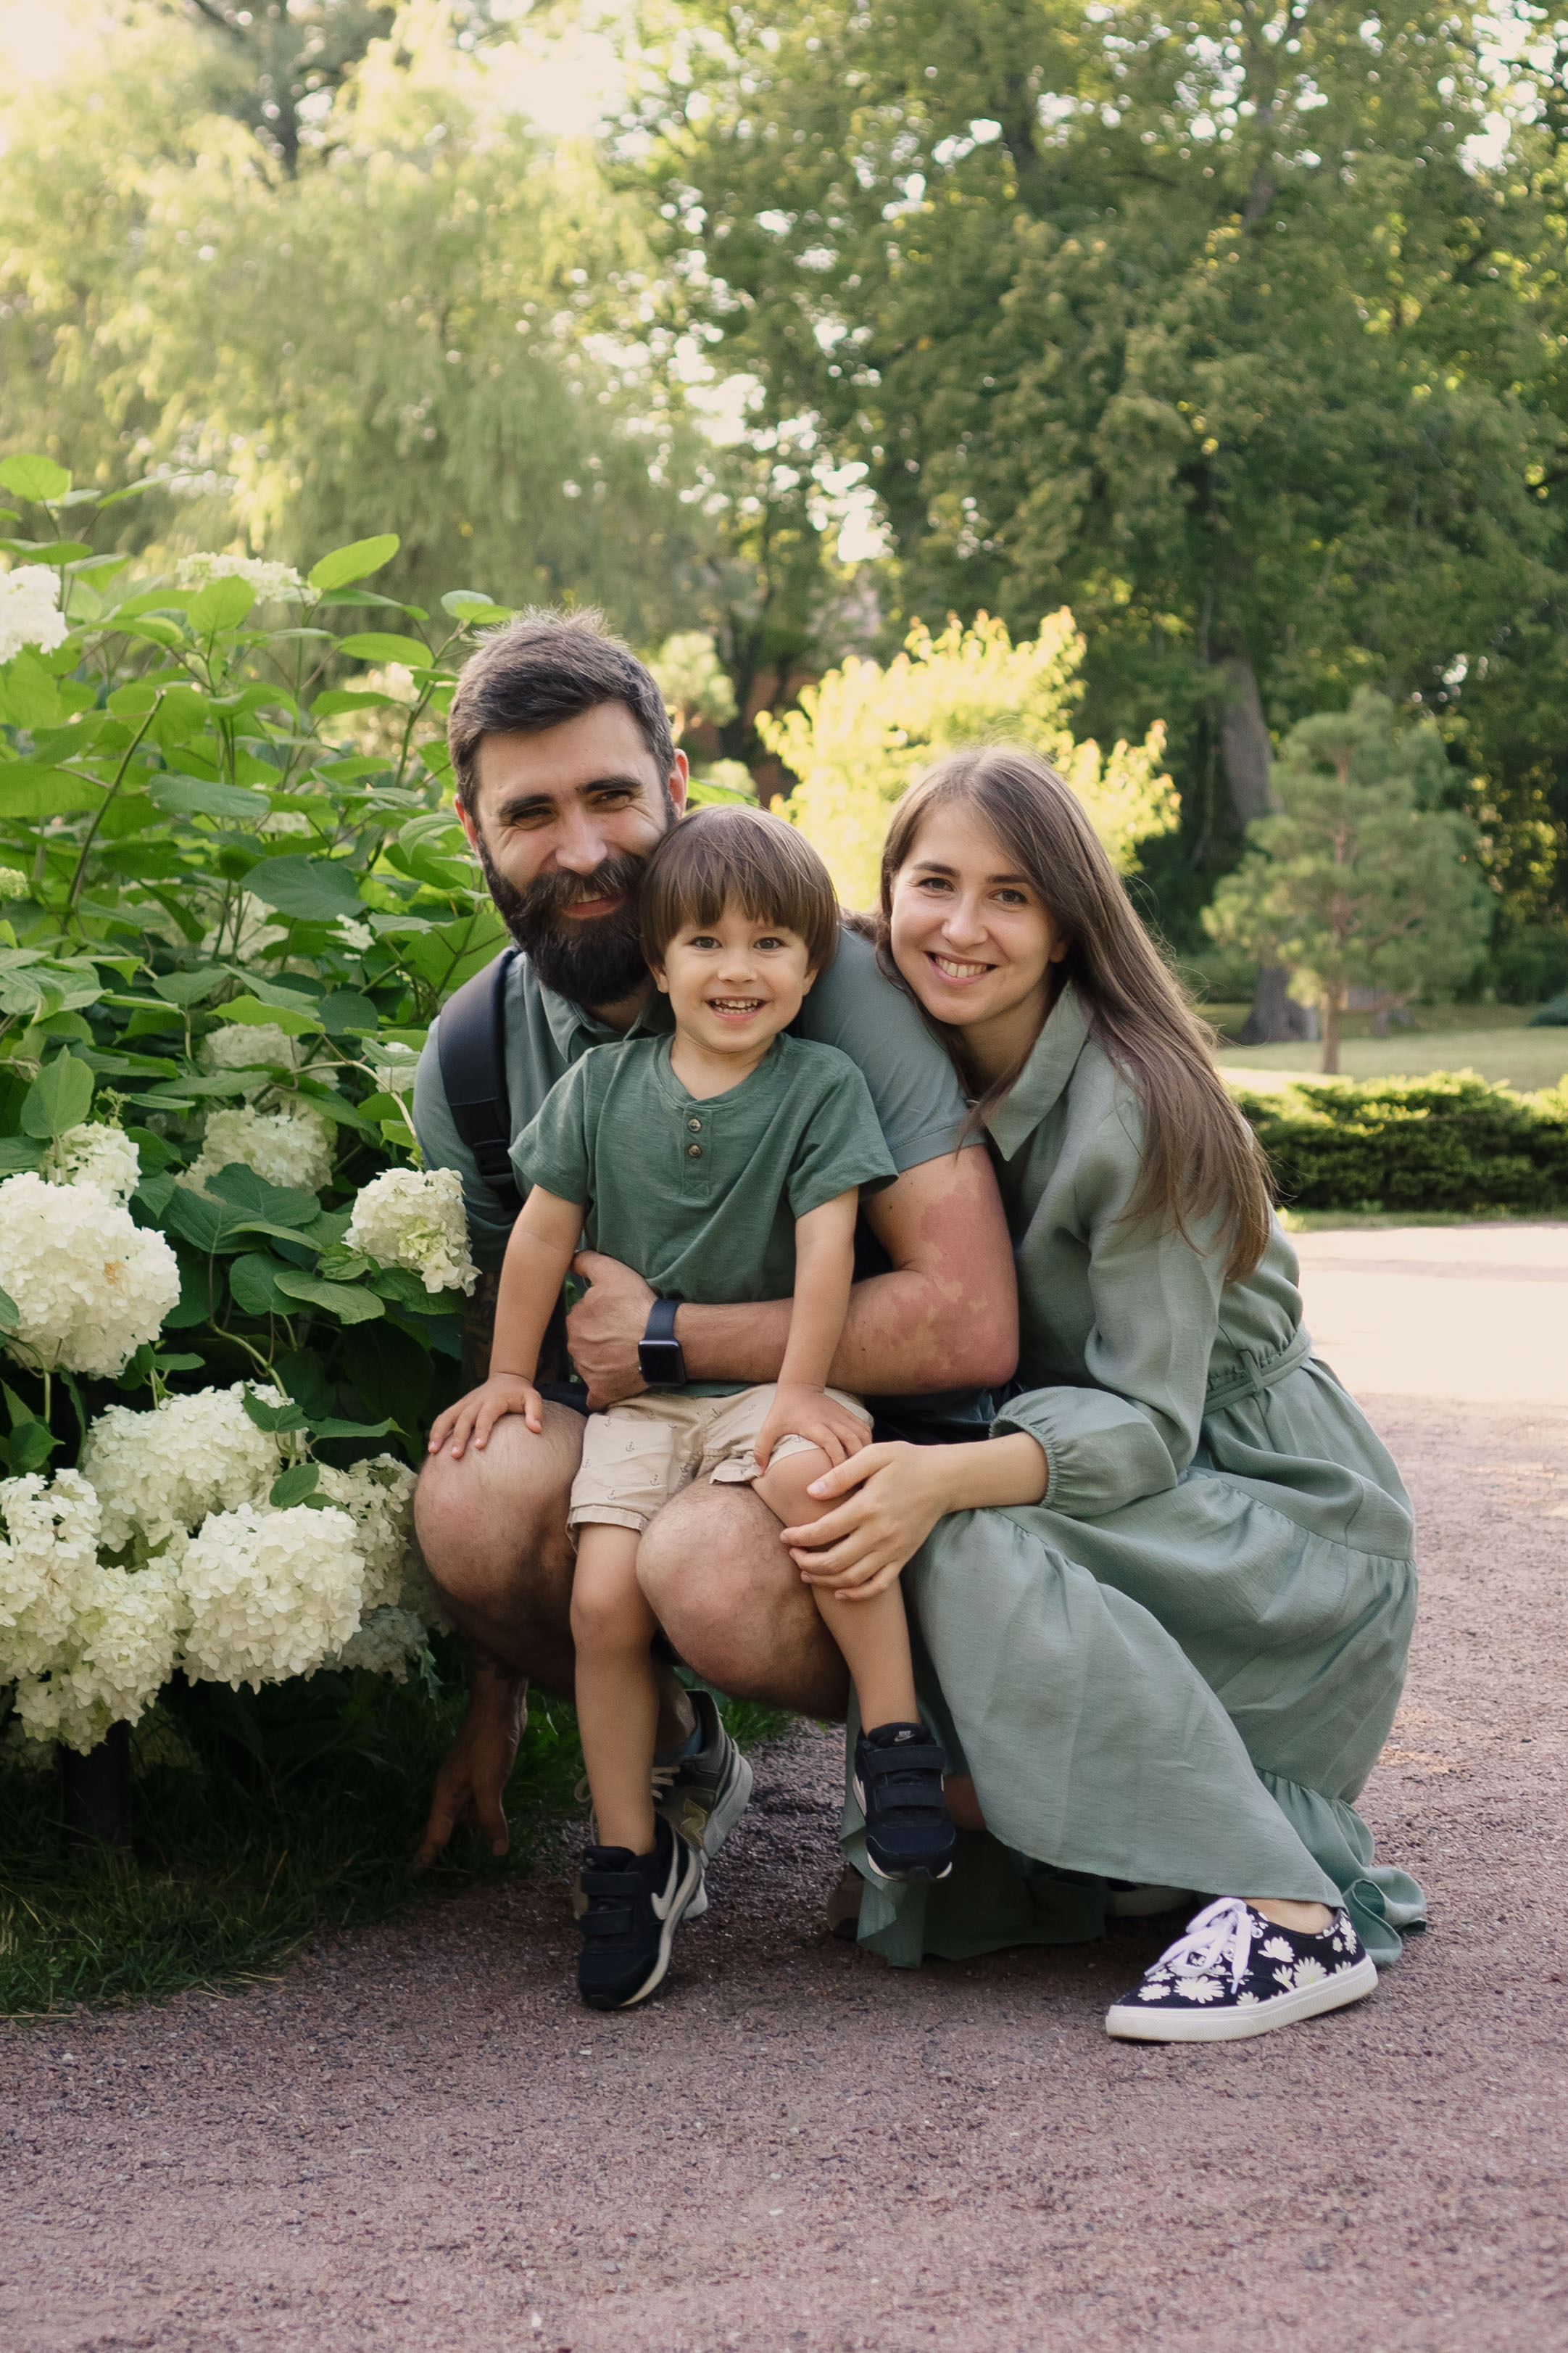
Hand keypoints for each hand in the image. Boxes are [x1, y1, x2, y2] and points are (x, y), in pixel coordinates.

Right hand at [411, 1660, 526, 1867]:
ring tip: (455, 1859)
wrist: (498, 1705)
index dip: (425, 1855)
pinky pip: (477, 1805)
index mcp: (446, 1793)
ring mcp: (468, 1781)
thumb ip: (491, 1818)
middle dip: (434, 1847)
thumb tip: (497, 1852)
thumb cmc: (488, 1742)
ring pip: (462, 1816)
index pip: (433, 1832)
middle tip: (426, 1873)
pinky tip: (484, 1829)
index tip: (412, 1877)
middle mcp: (453, 1790)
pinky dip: (478, 1820)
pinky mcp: (484, 1775)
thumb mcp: (489, 1783)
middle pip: (442, 1825)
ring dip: (461, 1836)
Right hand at [427, 1373, 542, 1459]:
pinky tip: (432, 1447)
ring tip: (433, 1451)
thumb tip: (536, 1429)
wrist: (507, 1377)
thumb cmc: (521, 1393)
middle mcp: (477, 1401)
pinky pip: (444, 1417)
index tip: (479, 1446)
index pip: (486, 1415)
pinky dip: (436, 1430)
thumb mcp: (533, 1398)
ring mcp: (466, 1403)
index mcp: (495, 1400)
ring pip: (448, 1416)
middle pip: (464, 1418)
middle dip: (459, 1436)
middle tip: (456, 1456)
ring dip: (440, 1433)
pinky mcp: (459, 1406)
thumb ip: (536, 1412)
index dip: (482, 1429)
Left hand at [566, 1250, 655, 1406]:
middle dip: (598, 1339)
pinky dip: (602, 1390)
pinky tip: (613, 1383)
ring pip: (590, 1365)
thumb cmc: (637, 1305)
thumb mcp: (611, 1272)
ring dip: (602, 1361)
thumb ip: (586, 1262)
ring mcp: (587, 1372)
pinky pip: (596, 1394)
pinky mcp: (601, 1391)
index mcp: (576, 1320)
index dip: (599, 1314)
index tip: (616, 1314)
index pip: (583, 1317)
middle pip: (584, 1342)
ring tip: (626, 1354)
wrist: (662, 1340)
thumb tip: (568, 1259)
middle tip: (622, 1334)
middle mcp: (576, 1347)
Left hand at [754, 1383, 870, 1473]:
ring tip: (863, 1473)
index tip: (838, 1480)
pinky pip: (865, 1429)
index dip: (837, 1461)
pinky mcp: (849, 1414)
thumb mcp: (769, 1427)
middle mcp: (832, 1420)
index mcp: (814, 1425)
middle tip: (857, 1483)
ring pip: (862, 1435)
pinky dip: (868, 1444)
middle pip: (852, 1441)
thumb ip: (762, 1450)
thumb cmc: (784, 1410)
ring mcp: (842, 1417)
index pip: (831, 1443)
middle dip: (857, 1462)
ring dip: (865, 1454)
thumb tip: (759, 1473)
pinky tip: (865, 1458)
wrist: (799, 1386)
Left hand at [778, 1440, 952, 1601]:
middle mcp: (879, 1534)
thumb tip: (811, 1491)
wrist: (945, 1479)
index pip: (823, 1531)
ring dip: (824, 1580)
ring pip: (852, 1578)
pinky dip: (857, 1594)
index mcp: (867, 1507)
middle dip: (806, 1562)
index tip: (784, 1535)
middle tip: (792, 1554)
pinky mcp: (903, 1558)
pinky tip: (839, 1590)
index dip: (798, 1537)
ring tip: (806, 1573)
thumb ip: (842, 1474)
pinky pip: (878, 1585)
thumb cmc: (906, 1462)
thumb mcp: (874, 1455)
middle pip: (833, 1561)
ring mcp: (892, 1550)